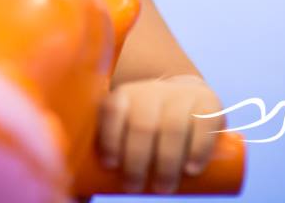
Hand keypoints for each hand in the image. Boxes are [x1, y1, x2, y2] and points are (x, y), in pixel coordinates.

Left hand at [97, 74, 225, 194]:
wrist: (186, 96)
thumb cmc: (145, 123)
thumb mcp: (126, 126)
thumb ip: (104, 155)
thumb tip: (77, 197)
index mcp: (125, 95)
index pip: (112, 110)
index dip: (109, 136)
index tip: (110, 166)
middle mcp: (151, 91)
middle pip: (142, 124)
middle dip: (137, 160)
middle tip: (134, 188)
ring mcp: (180, 97)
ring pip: (172, 127)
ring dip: (167, 162)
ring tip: (163, 188)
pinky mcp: (208, 105)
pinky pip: (203, 124)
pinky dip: (197, 149)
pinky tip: (191, 169)